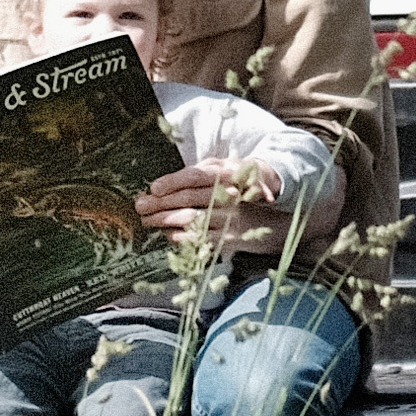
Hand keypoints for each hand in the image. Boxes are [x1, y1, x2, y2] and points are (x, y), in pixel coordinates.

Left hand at [135, 160, 292, 257]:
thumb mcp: (227, 178)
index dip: (171, 182)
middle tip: (140, 206)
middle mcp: (230, 196)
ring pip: (191, 219)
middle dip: (160, 203)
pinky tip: (167, 233)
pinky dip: (179, 236)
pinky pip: (199, 239)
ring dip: (164, 220)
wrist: (276, 221)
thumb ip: (203, 177)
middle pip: (188, 198)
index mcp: (229, 176)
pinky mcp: (230, 239)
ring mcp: (230, 219)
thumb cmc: (242, 196)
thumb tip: (162, 186)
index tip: (151, 188)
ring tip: (147, 220)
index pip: (195, 177)